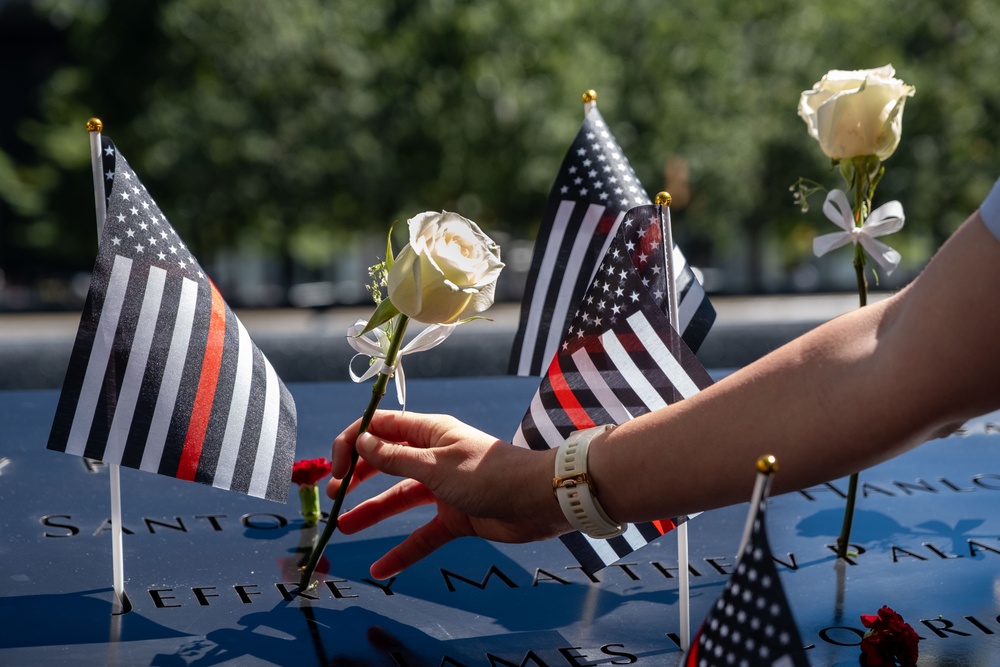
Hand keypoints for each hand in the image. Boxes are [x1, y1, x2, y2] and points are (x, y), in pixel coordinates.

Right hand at [329, 410, 566, 578]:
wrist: (539, 501)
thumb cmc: (489, 474)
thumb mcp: (435, 465)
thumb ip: (394, 458)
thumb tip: (360, 440)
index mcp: (429, 432)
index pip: (380, 427)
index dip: (353, 441)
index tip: (335, 467)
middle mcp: (433, 457)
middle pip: (385, 462)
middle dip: (357, 476)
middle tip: (331, 495)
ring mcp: (444, 488)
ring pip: (399, 498)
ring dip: (371, 511)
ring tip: (342, 527)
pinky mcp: (455, 517)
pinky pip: (421, 535)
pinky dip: (402, 551)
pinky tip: (380, 568)